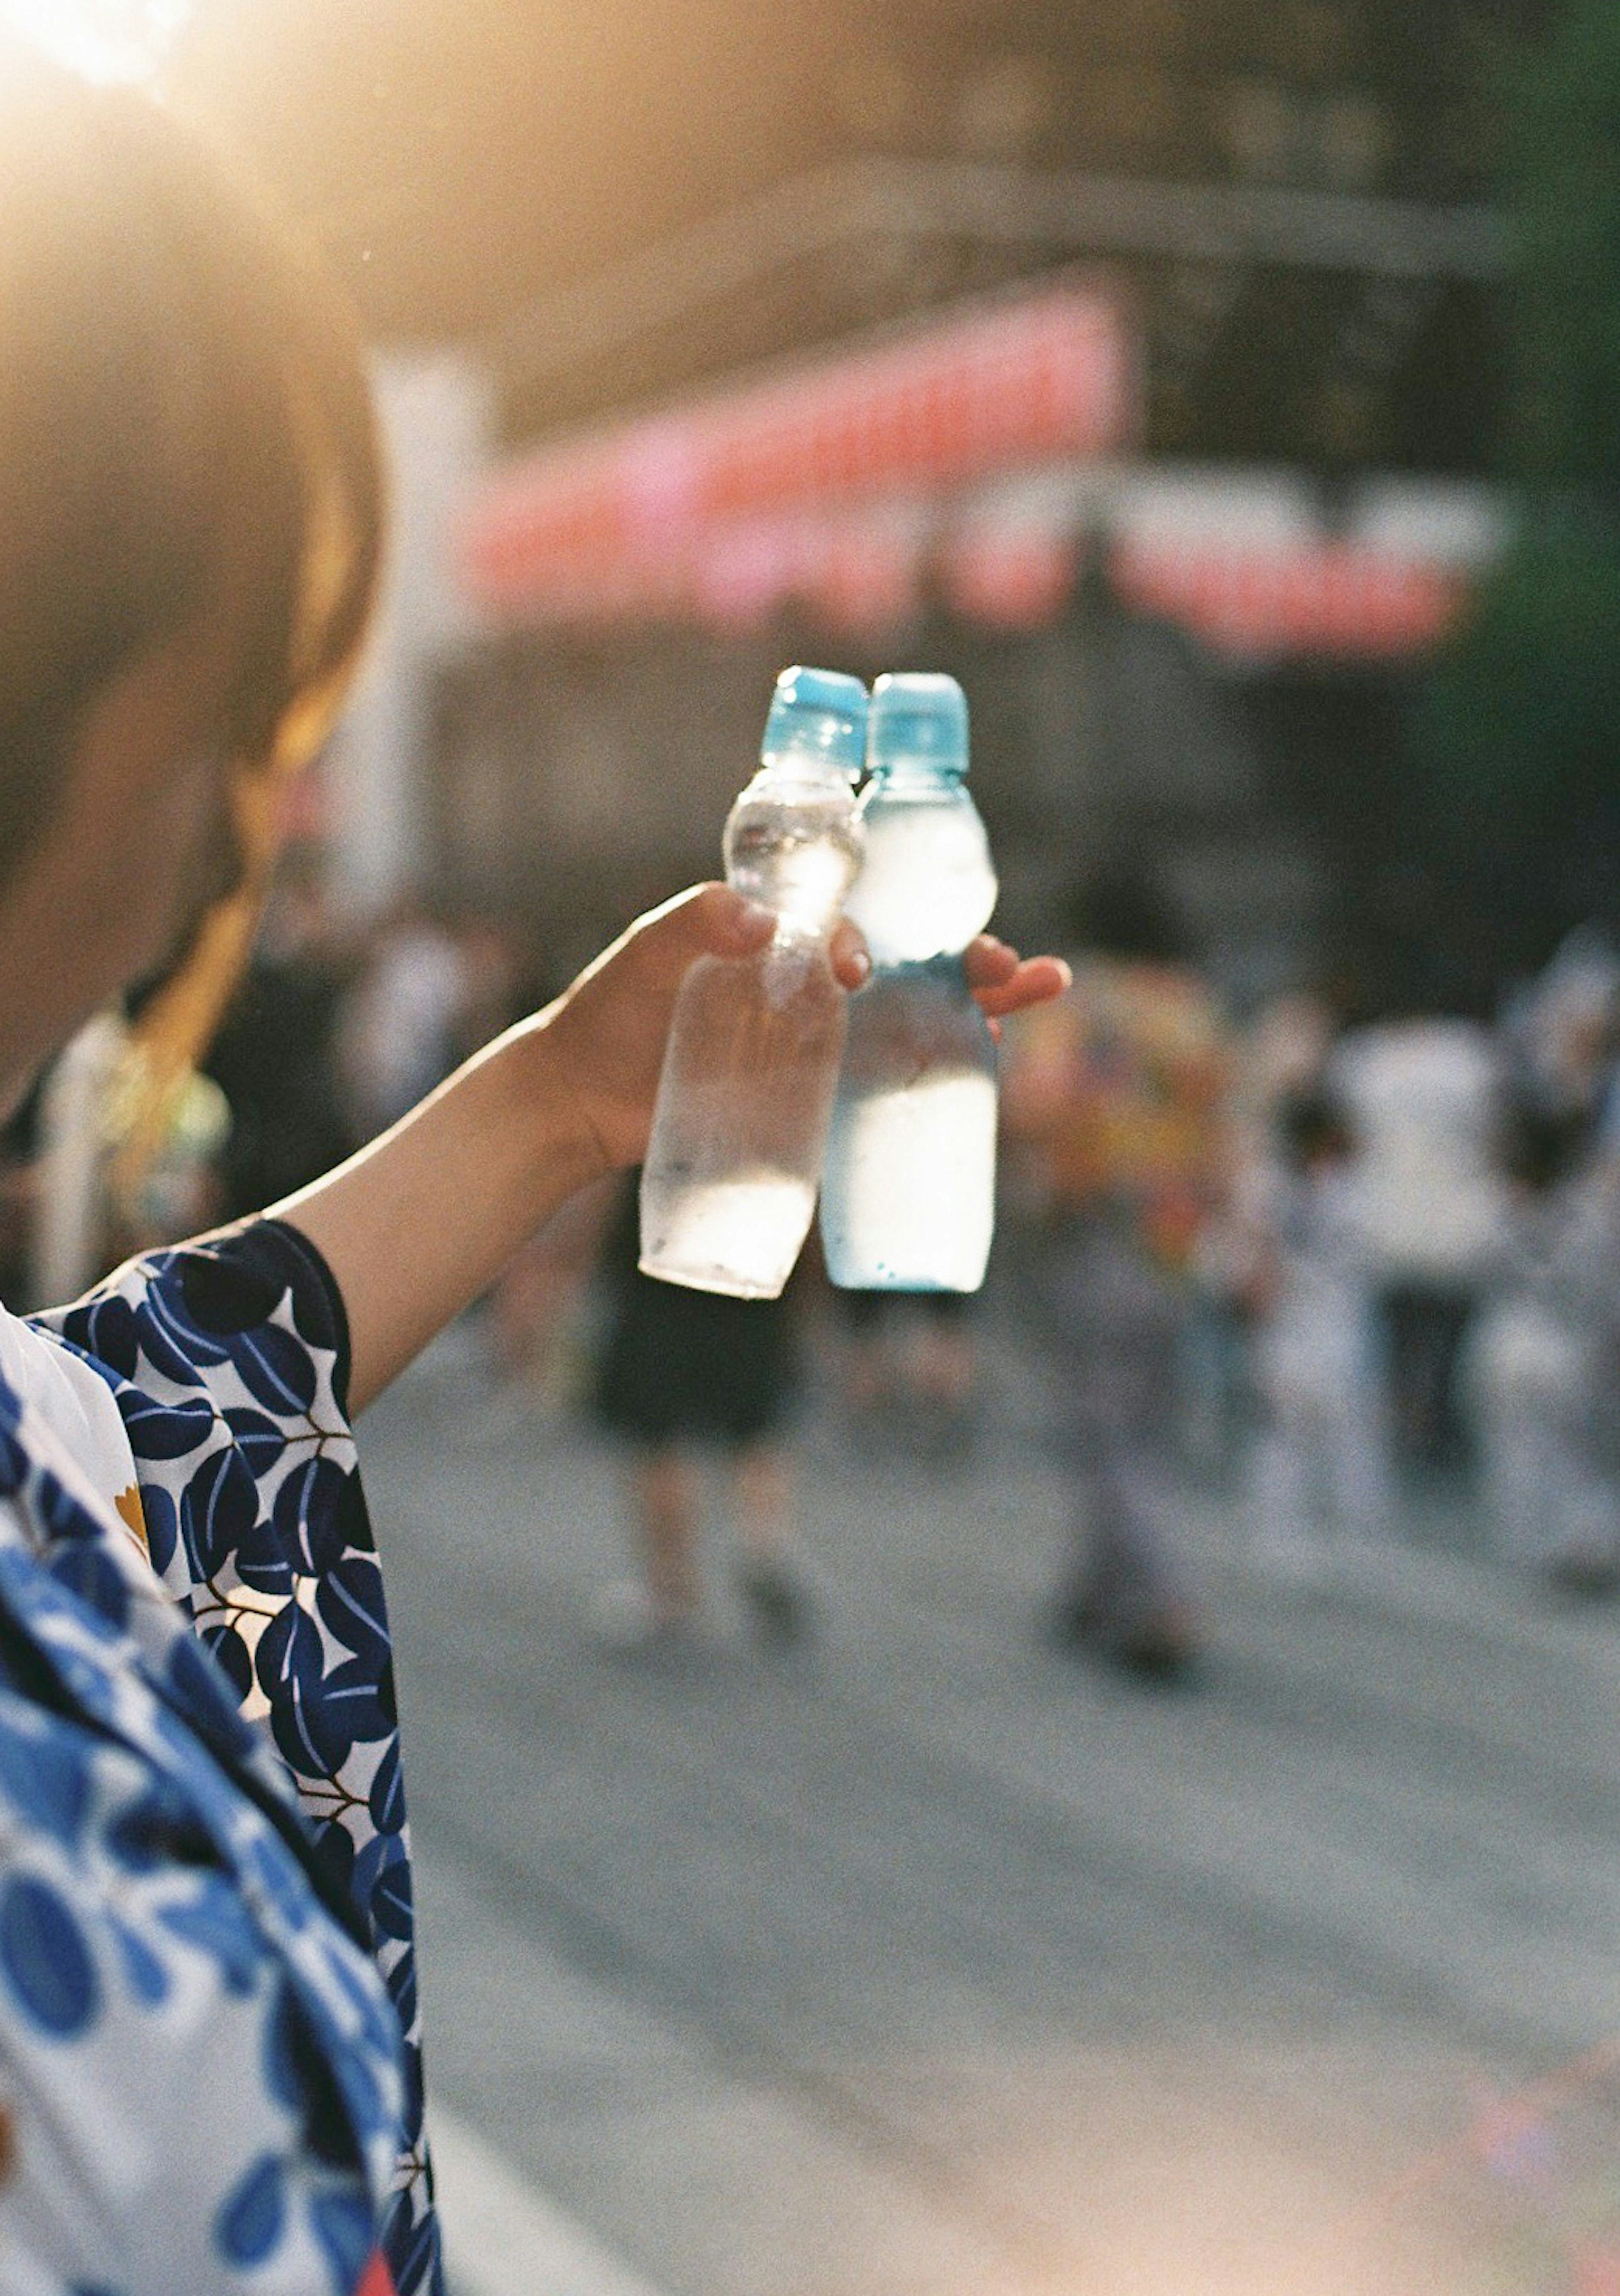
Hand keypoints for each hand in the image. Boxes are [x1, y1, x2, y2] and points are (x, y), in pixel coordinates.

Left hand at [536, 884, 1071, 1174]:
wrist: (580, 1099)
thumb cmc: (608, 1014)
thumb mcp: (646, 956)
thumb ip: (691, 926)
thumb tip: (753, 922)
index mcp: (778, 935)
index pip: (853, 919)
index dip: (884, 934)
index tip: (865, 970)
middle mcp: (810, 980)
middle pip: (909, 961)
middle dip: (970, 960)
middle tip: (1017, 968)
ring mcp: (818, 1038)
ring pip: (915, 1012)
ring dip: (980, 1004)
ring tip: (1036, 992)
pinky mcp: (813, 1091)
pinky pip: (887, 1075)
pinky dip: (942, 1063)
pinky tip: (988, 1061)